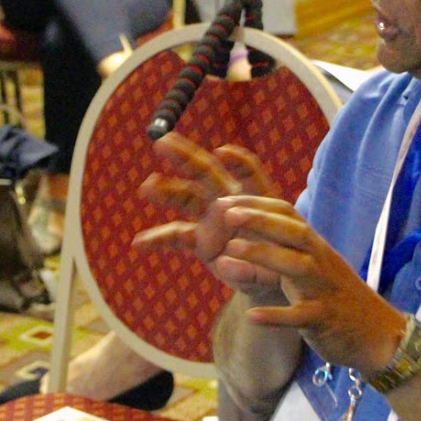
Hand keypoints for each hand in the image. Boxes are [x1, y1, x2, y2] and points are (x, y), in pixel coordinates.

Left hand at [134, 132, 401, 372]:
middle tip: (226, 213)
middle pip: (294, 232)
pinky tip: (251, 316)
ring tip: (231, 249)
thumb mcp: (312, 265)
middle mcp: (322, 261)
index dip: (257, 205)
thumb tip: (249, 228)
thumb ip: (284, 248)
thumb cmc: (334, 296)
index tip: (224, 200)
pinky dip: (277, 316)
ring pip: (297, 266)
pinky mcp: (326, 319)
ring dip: (265, 255)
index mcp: (315, 246)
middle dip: (261, 220)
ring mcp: (325, 289)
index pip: (288, 215)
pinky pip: (301, 316)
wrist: (378, 334)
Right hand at [135, 131, 277, 289]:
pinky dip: (158, 239)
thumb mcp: (278, 262)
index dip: (237, 161)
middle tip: (163, 143)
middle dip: (185, 157)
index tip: (223, 152)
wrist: (273, 277)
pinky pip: (176, 236)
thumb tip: (226, 264)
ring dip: (166, 190)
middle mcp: (230, 200)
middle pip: (206, 172)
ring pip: (186, 197)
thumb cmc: (282, 259)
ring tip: (147, 187)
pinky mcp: (201, 241)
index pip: (247, 172)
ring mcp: (212, 219)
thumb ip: (253, 265)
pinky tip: (139, 243)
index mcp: (254, 196)